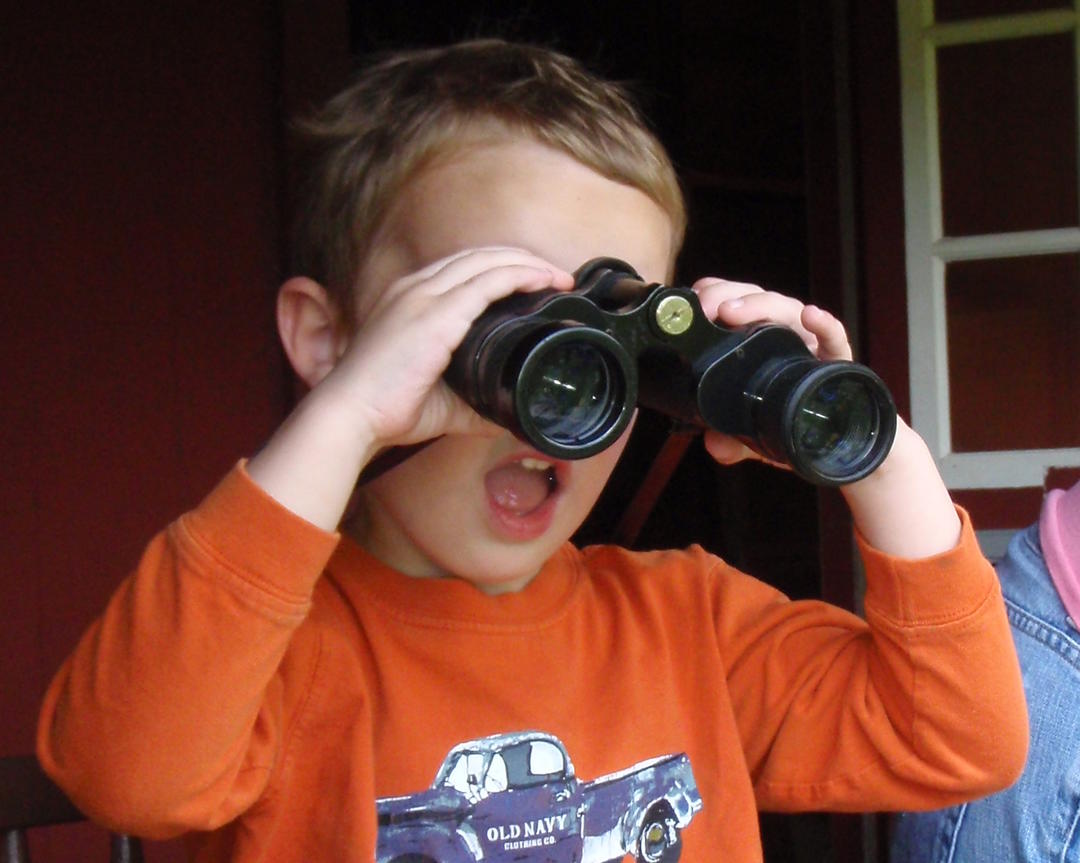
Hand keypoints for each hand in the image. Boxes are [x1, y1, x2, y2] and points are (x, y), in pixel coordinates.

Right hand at [323, 247, 574, 452]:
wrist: (351, 415)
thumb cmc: (387, 409)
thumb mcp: (440, 400)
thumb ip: (472, 401)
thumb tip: (504, 415)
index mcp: (410, 300)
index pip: (462, 267)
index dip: (501, 267)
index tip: (534, 281)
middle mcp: (415, 288)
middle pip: (479, 255)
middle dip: (521, 259)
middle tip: (557, 276)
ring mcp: (424, 297)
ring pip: (487, 261)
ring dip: (528, 264)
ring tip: (559, 277)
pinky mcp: (435, 314)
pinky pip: (487, 282)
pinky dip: (519, 276)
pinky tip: (543, 282)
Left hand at [689, 277, 853, 468]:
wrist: (825, 445)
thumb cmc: (784, 426)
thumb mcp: (749, 437)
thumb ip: (730, 440)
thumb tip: (715, 445)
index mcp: (754, 344)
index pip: (733, 305)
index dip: (713, 295)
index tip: (694, 300)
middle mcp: (781, 335)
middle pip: (756, 300)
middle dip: (728, 296)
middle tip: (707, 307)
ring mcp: (809, 343)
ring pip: (787, 309)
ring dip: (759, 305)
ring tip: (733, 311)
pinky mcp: (836, 358)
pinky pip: (834, 338)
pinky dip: (825, 325)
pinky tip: (811, 316)